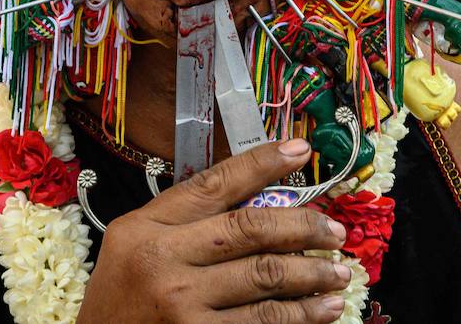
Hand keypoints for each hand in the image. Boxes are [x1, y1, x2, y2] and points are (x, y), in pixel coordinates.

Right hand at [77, 139, 352, 322]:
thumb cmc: (121, 298)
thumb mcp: (136, 244)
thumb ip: (185, 219)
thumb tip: (259, 195)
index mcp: (147, 227)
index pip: (215, 184)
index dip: (263, 164)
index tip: (301, 152)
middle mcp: (164, 261)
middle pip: (251, 230)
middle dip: (304, 227)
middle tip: (336, 232)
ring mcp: (182, 306)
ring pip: (265, 280)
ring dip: (313, 276)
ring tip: (339, 273)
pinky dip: (299, 317)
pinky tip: (322, 311)